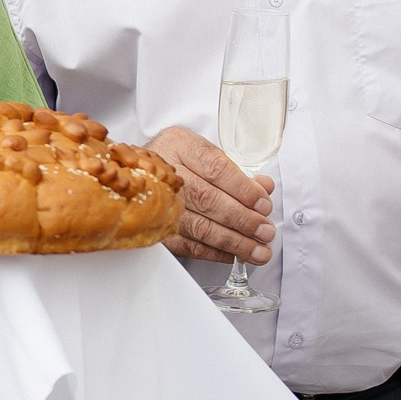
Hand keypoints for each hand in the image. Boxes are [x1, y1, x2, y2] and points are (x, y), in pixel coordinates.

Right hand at [146, 126, 275, 264]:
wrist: (135, 172)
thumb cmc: (176, 161)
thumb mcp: (205, 154)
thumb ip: (236, 171)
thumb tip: (265, 188)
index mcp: (179, 145)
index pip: (216, 168)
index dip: (243, 189)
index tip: (264, 204)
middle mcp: (165, 172)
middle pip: (208, 199)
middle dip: (242, 219)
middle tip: (265, 231)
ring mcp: (156, 202)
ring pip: (198, 226)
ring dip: (232, 241)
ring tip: (257, 250)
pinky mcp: (153, 229)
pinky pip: (186, 245)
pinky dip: (212, 252)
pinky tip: (232, 254)